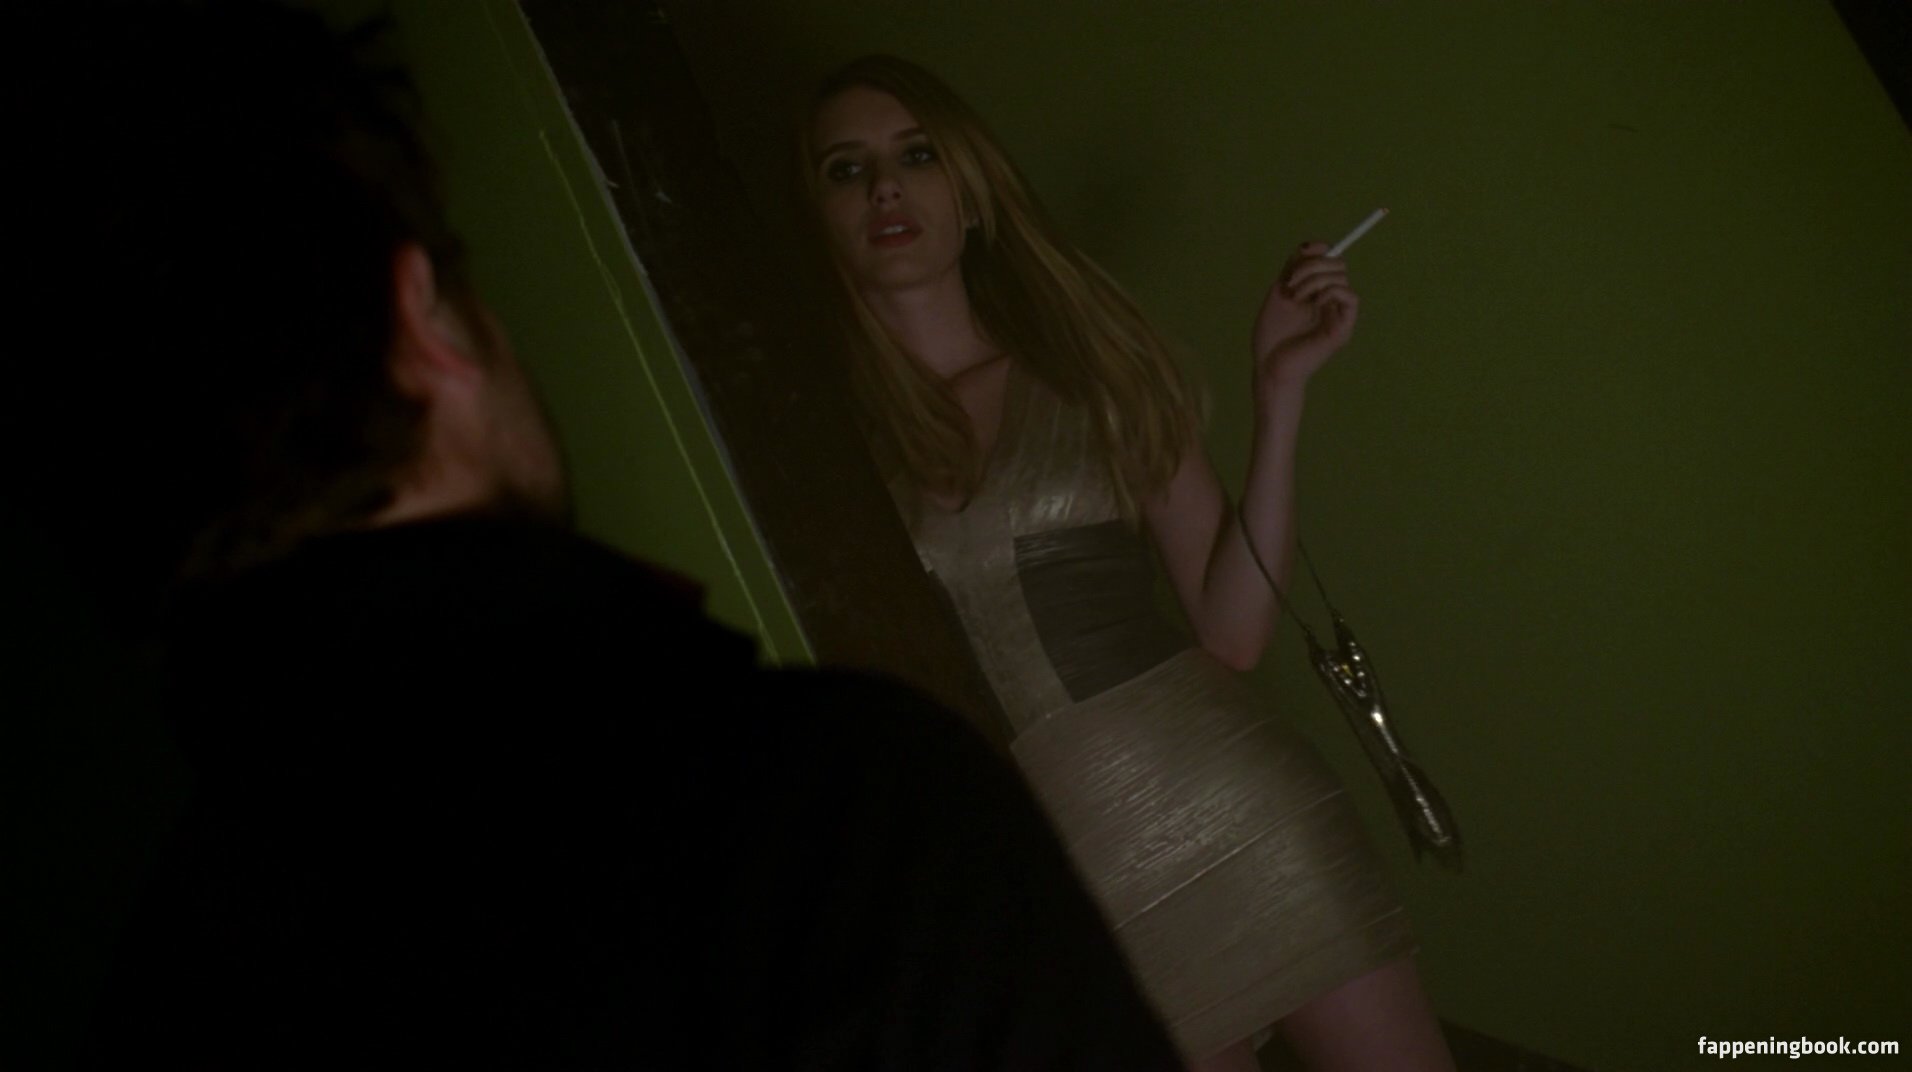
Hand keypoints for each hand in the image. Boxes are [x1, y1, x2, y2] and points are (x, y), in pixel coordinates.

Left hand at [1251, 241, 1359, 391]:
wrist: (1268, 365)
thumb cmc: (1271, 336)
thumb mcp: (1279, 292)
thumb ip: (1294, 268)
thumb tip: (1311, 245)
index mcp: (1317, 292)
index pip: (1329, 258)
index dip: (1319, 250)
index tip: (1300, 254)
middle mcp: (1330, 301)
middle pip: (1337, 264)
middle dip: (1312, 266)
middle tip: (1290, 285)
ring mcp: (1338, 314)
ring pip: (1341, 277)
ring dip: (1313, 281)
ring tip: (1295, 299)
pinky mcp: (1343, 329)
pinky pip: (1350, 297)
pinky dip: (1330, 292)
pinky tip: (1312, 305)